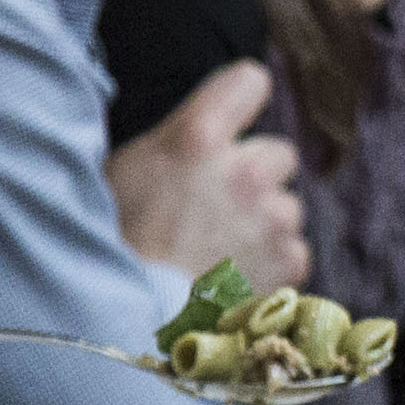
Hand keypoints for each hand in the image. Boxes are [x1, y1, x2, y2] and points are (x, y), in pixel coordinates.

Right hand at [107, 62, 306, 286]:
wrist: (126, 321)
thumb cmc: (112, 243)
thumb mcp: (124, 173)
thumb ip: (175, 145)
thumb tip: (194, 135)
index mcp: (197, 138)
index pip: (248, 82)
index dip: (240, 99)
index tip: (231, 117)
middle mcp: (245, 171)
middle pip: (278, 152)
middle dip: (254, 174)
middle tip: (214, 203)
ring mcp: (273, 218)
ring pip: (286, 206)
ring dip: (263, 220)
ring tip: (217, 248)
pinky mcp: (289, 262)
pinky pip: (293, 249)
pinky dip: (271, 261)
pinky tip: (233, 276)